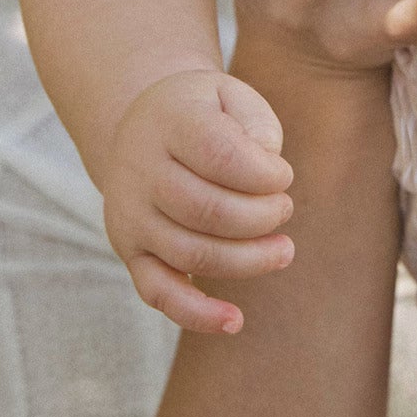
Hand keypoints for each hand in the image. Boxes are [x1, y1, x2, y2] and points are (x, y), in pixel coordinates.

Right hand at [102, 68, 295, 334]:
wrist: (144, 128)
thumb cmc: (204, 114)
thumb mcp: (231, 95)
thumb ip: (256, 124)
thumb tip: (268, 167)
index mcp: (170, 123)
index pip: (220, 155)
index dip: (264, 174)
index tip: (284, 175)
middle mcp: (141, 171)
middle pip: (208, 210)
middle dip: (262, 218)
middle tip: (284, 209)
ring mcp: (131, 216)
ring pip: (192, 254)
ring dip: (248, 261)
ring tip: (283, 250)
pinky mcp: (131, 252)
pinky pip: (159, 293)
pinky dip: (196, 314)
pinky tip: (234, 321)